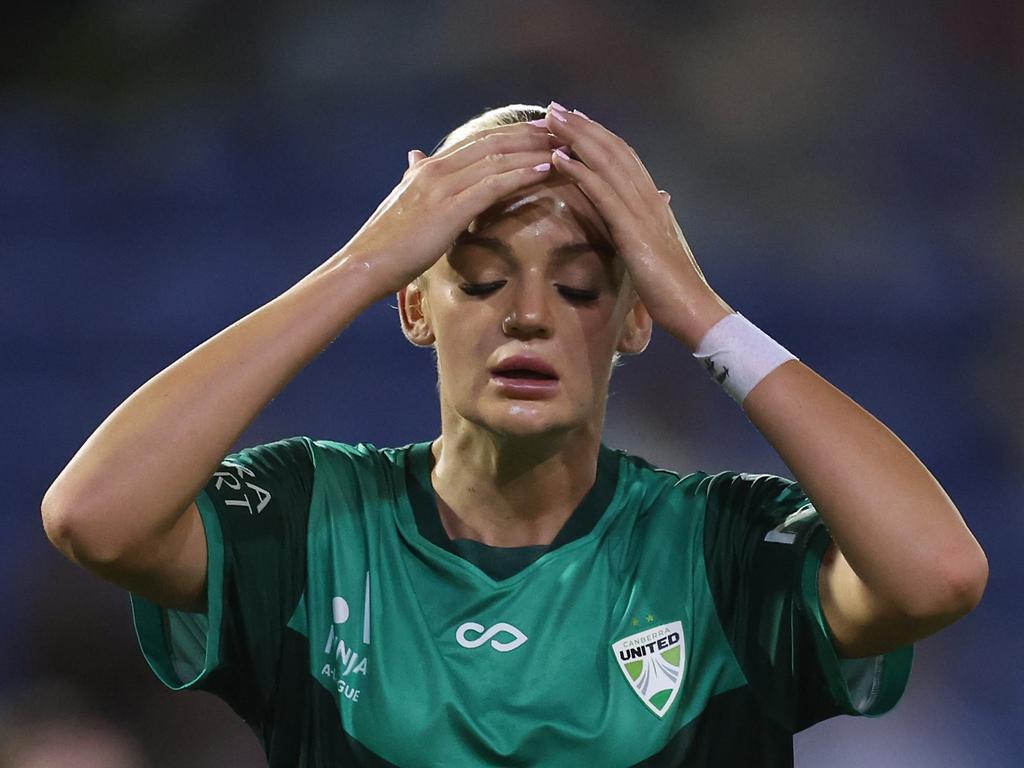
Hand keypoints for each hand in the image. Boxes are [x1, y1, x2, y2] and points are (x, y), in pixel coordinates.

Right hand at [335, 123, 561, 301]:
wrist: (365, 264)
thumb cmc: (385, 243)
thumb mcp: (402, 202)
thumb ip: (414, 178)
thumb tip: (414, 157)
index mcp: (427, 168)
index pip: (477, 142)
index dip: (510, 133)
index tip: (539, 130)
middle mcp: (436, 169)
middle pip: (492, 143)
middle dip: (529, 136)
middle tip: (561, 131)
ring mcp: (443, 187)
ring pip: (497, 159)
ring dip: (533, 151)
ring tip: (563, 147)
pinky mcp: (450, 209)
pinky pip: (494, 185)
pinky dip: (522, 174)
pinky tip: (545, 170)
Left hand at [541, 102, 731, 347]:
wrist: (695, 311)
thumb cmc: (674, 291)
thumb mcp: (659, 251)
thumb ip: (650, 227)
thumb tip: (657, 205)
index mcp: (654, 204)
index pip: (625, 159)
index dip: (599, 137)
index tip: (575, 121)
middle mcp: (650, 199)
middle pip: (613, 150)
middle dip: (583, 127)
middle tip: (554, 108)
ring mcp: (643, 212)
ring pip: (607, 163)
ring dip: (576, 139)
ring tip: (550, 121)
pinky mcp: (633, 230)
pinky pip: (603, 193)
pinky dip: (580, 172)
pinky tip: (558, 159)